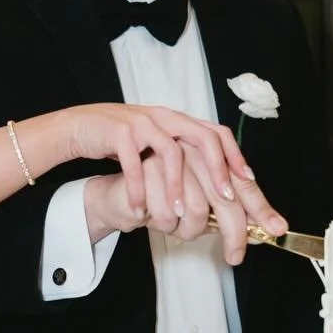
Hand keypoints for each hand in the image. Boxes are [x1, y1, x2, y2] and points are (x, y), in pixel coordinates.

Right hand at [66, 106, 285, 264]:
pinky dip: (138, 190)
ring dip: (177, 185)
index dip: (236, 157)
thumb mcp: (160, 147)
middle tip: (226, 202)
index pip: (218, 134)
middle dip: (219, 172)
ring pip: (171, 151)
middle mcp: (167, 118)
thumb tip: (219, 194)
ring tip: (180, 213)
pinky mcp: (118, 132)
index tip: (251, 183)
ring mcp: (143, 123)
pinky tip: (139, 212)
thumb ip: (186, 162)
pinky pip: (132, 163)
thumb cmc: (124, 142)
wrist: (81, 126)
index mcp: (180, 122)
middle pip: (206, 140)